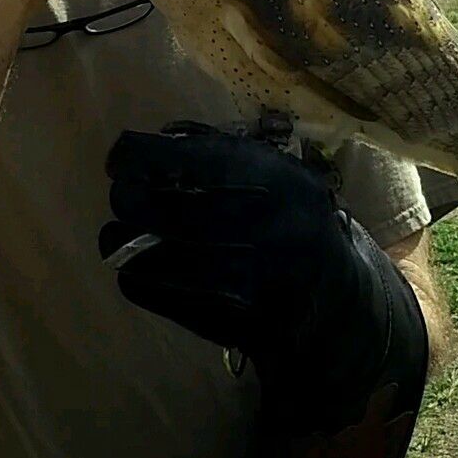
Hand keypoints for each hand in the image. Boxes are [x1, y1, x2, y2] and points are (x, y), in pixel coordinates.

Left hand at [100, 124, 426, 440]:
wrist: (336, 303)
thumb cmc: (296, 223)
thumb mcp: (277, 174)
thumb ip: (220, 153)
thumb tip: (149, 143)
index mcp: (272, 177)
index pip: (178, 157)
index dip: (136, 156)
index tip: (120, 159)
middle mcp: (259, 224)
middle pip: (152, 204)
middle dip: (127, 198)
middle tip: (122, 197)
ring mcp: (240, 274)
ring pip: (143, 250)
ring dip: (123, 240)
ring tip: (122, 235)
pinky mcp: (221, 314)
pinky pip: (148, 288)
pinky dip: (135, 275)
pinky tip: (141, 268)